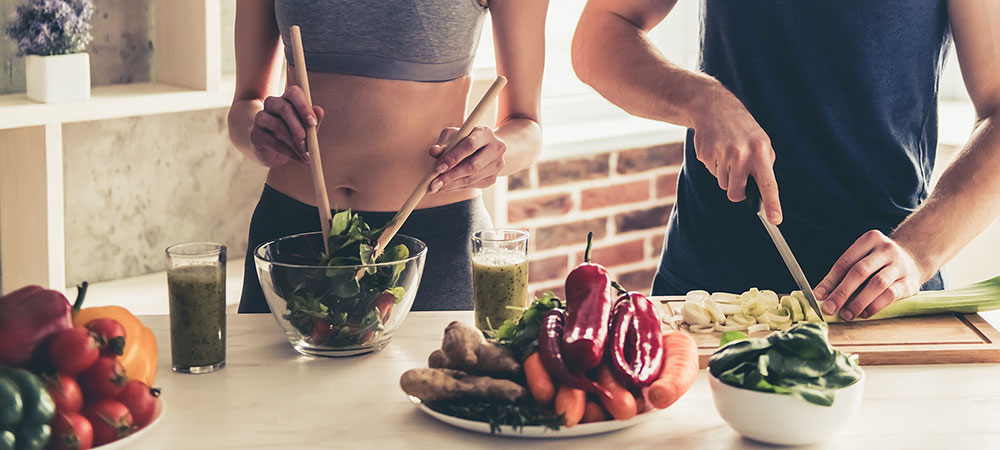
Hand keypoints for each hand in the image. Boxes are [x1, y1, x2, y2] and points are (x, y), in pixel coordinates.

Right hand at [249, 85, 324, 166]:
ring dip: (295, 143)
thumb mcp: (307, 129)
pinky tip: (298, 158)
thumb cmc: (294, 136)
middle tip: (309, 144)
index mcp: (287, 99)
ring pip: (278, 125)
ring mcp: (261, 118)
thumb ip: (313, 120)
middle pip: (285, 108)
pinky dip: (288, 152)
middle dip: (299, 128)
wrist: (274, 153)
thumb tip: (319, 111)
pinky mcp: (255, 134)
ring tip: (306, 155)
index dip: (304, 106)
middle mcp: (271, 104)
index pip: (293, 92)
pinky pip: (273, 141)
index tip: (313, 123)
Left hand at [427, 126, 506, 193]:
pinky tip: (445, 187)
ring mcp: (497, 165)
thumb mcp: (454, 135)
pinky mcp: (493, 178)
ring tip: (435, 187)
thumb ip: (443, 143)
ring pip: (472, 178)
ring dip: (451, 185)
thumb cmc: (466, 138)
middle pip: (472, 166)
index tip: (438, 168)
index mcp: (485, 133)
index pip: (470, 145)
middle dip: (450, 176)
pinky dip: (457, 187)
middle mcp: (496, 149)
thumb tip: (433, 151)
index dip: (453, 157)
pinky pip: (472, 186)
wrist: (487, 147)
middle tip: (433, 183)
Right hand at [691, 90, 781, 223]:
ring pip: (723, 184)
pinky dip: (714, 165)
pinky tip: (717, 149)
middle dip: (736, 191)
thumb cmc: (743, 128)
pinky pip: (711, 172)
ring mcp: (722, 154)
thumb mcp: (761, 141)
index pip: (768, 183)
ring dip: (725, 174)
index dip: (772, 203)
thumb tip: (763, 192)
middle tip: (737, 174)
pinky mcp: (706, 154)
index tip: (776, 220)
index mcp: (760, 151)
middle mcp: (741, 154)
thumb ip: (764, 165)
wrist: (714, 108)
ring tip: (727, 154)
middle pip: (736, 192)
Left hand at [815, 230, 923, 319]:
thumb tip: (821, 294)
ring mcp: (900, 265)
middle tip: (829, 308)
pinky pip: (890, 295)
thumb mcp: (862, 258)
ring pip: (876, 284)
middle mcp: (886, 250)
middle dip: (842, 292)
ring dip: (858, 302)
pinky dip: (874, 306)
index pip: (845, 261)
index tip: (819, 296)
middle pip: (859, 272)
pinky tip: (864, 314)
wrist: (913, 259)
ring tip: (846, 314)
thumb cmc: (878, 262)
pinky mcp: (909, 282)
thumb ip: (843, 273)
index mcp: (869, 240)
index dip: (830, 280)